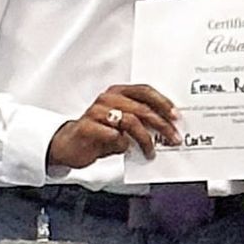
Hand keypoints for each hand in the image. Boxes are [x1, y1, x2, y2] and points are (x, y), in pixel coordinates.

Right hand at [46, 84, 180, 168]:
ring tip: (151, 152)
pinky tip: (126, 150)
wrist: (68, 145)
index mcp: (118, 92)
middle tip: (173, 137)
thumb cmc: (98, 133)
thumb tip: (165, 130)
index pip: (145, 91)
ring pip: (130, 121)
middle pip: (142, 108)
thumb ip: (139, 122)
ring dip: (145, 139)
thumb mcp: (121, 125)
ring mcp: (96, 112)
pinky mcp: (87, 127)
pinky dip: (123, 144)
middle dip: (161, 124)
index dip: (162, 102)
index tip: (176, 116)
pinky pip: (113, 135)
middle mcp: (108, 99)